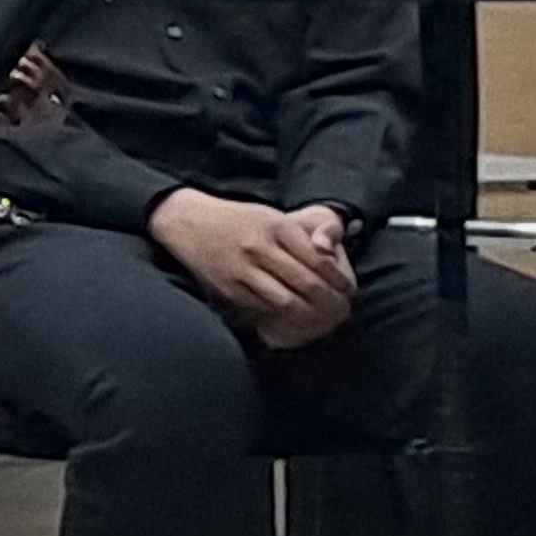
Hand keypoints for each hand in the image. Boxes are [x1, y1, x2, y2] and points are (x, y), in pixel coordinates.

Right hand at [150, 186, 357, 347]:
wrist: (186, 222)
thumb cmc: (236, 220)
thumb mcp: (271, 216)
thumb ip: (302, 234)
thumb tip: (332, 255)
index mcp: (274, 226)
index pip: (319, 260)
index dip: (340, 280)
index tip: (349, 291)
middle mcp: (259, 247)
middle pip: (307, 284)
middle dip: (331, 302)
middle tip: (342, 311)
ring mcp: (242, 269)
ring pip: (288, 302)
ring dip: (311, 315)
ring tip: (323, 320)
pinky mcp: (230, 288)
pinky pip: (265, 309)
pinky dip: (284, 317)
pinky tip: (295, 319)